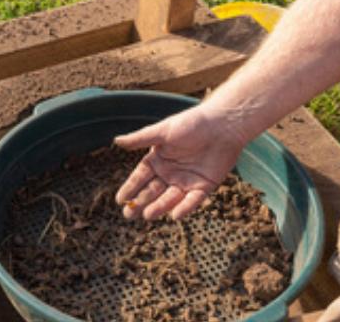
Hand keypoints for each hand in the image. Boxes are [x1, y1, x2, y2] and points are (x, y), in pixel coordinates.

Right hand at [114, 104, 245, 219]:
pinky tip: (174, 216)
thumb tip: (116, 141)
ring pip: (170, 198)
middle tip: (128, 215)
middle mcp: (170, 172)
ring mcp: (187, 181)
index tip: (119, 200)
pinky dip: (184, 208)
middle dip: (140, 203)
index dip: (130, 188)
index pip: (140, 177)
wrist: (223, 125)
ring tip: (148, 215)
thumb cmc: (192, 123)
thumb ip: (141, 139)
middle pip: (152, 192)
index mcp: (159, 159)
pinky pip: (192, 201)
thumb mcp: (163, 131)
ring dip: (159, 207)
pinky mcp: (204, 186)